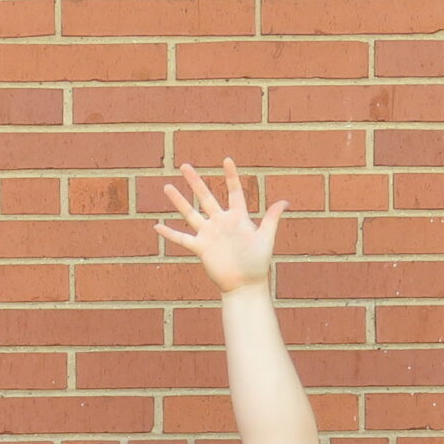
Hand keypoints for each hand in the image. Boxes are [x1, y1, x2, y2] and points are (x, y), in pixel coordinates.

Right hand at [156, 158, 285, 294]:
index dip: (231, 176)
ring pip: (190, 213)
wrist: (245, 284)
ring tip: (167, 187)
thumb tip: (286, 202)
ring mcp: (209, 234)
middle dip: (195, 181)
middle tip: (184, 165)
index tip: (226, 159)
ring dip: (178, 201)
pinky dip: (169, 233)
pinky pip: (182, 239)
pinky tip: (157, 226)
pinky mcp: (200, 248)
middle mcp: (221, 222)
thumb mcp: (266, 238)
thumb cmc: (258, 262)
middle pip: (205, 197)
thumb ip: (271, 218)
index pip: (234, 191)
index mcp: (237, 217)